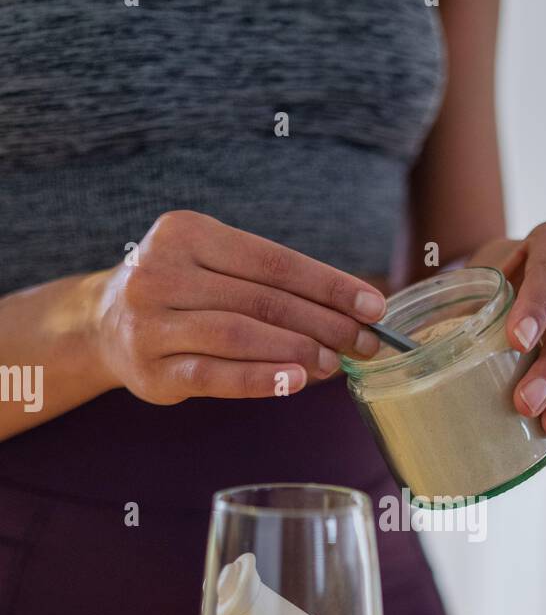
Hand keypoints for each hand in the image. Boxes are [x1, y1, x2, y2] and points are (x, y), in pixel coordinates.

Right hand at [91, 210, 386, 403]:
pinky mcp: (151, 370)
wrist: (103, 324)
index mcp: (187, 233)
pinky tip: (297, 382)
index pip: (274, 261)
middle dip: (324, 324)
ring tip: (336, 364)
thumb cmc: (183, 293)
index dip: (329, 285)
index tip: (373, 306)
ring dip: (297, 352)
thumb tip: (354, 311)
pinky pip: (216, 374)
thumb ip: (273, 283)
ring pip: (240, 335)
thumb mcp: (216, 267)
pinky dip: (261, 379)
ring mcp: (151, 321)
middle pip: (262, 300)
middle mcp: (162, 270)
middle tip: (366, 343)